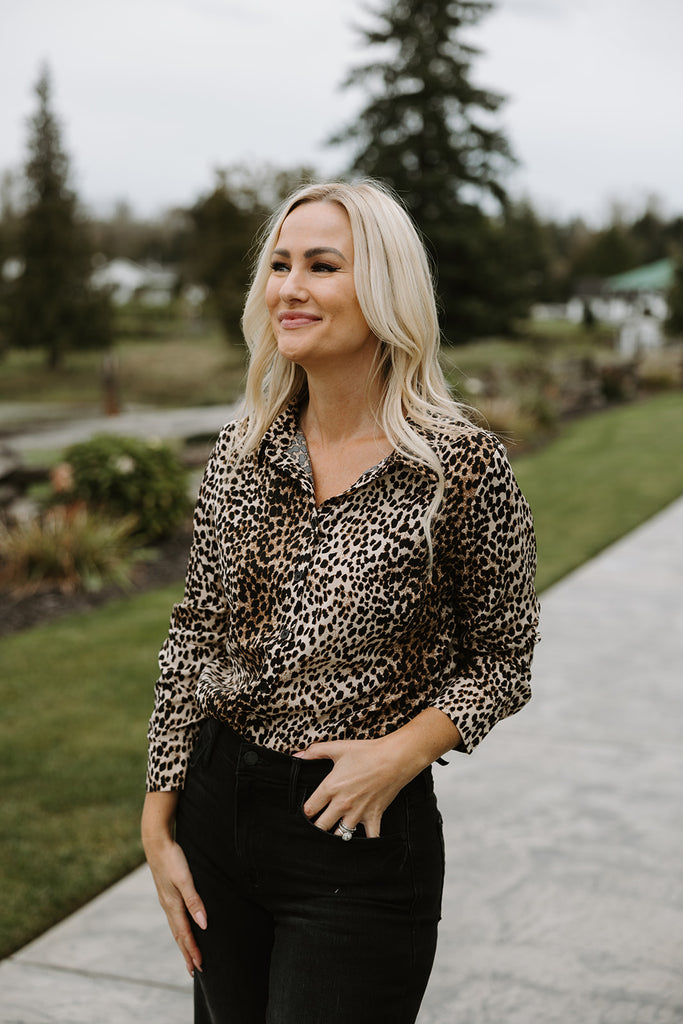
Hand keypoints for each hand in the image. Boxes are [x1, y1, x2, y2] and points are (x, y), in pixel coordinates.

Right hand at [141, 792, 206, 976]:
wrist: (156, 841)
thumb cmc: (172, 858)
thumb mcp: (185, 879)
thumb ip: (195, 901)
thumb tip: (203, 924)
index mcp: (173, 905)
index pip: (185, 934)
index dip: (193, 951)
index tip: (200, 967)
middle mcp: (168, 906)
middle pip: (179, 935)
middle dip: (187, 953)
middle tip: (194, 971)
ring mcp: (166, 899)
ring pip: (176, 927)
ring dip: (183, 943)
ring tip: (189, 955)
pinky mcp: (167, 892)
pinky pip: (174, 917)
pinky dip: (180, 929)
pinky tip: (182, 927)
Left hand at [294, 709, 460, 838]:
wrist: (393, 758)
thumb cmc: (366, 752)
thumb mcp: (338, 748)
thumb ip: (315, 751)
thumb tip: (297, 756)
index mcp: (330, 787)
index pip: (309, 809)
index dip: (305, 812)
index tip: (307, 812)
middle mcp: (342, 804)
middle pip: (321, 827)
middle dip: (317, 827)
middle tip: (318, 825)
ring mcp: (358, 813)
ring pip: (340, 835)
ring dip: (336, 835)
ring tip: (334, 831)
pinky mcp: (373, 817)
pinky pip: (369, 838)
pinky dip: (365, 842)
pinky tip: (360, 843)